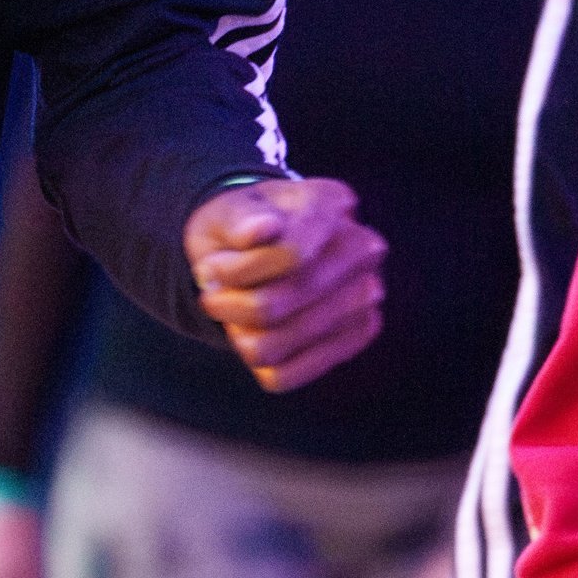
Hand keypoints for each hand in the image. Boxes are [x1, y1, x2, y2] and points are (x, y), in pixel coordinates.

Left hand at [185, 175, 385, 391]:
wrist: (264, 249)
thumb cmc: (243, 227)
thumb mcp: (225, 212)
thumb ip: (238, 219)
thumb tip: (262, 229)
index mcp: (332, 202)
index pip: (289, 258)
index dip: (236, 273)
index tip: (210, 269)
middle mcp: (364, 248)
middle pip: (280, 305)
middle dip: (231, 304)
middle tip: (212, 293)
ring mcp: (367, 295)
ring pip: (278, 344)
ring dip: (239, 334)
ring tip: (234, 313)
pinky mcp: (359, 334)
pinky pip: (288, 375)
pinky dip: (256, 362)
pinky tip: (254, 337)